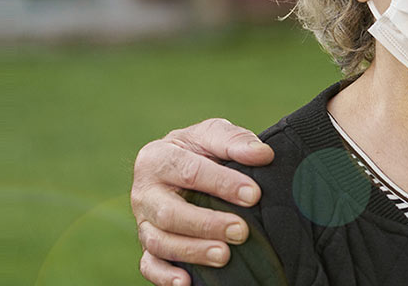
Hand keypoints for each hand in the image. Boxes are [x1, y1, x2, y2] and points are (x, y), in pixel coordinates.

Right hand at [132, 118, 274, 285]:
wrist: (183, 167)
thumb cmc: (202, 151)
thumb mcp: (214, 135)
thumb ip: (235, 141)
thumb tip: (263, 154)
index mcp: (157, 158)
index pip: (188, 171)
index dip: (222, 183)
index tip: (253, 195)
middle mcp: (144, 192)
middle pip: (170, 213)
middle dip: (207, 224)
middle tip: (241, 231)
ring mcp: (144, 222)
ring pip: (160, 242)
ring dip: (193, 251)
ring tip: (224, 255)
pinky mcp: (148, 247)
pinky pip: (149, 265)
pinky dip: (164, 276)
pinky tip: (186, 282)